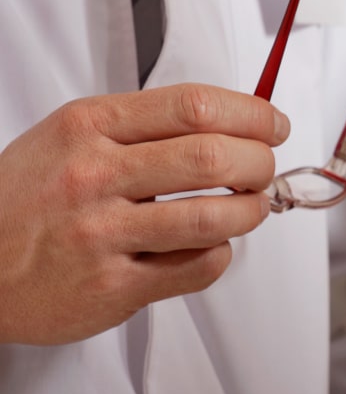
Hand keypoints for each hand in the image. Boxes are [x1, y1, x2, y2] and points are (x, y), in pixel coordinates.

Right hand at [0, 84, 288, 344]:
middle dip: (260, 163)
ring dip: (250, 211)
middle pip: (214, 158)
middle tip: (264, 169)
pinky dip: (219, 254)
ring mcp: (102, 234)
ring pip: (215, 217)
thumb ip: (141, 127)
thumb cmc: (23, 201)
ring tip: (249, 207)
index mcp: (87, 128)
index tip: (272, 125)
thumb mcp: (67, 139)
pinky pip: (198, 267)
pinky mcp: (113, 287)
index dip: (251, 114)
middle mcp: (94, 177)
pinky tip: (207, 245)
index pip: (194, 106)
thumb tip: (231, 121)